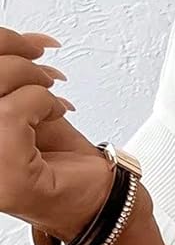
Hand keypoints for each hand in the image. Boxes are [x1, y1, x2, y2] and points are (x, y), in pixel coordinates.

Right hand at [0, 27, 116, 241]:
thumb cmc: (62, 166)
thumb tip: (29, 42)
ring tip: (51, 101)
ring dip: (34, 81)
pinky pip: (14, 111)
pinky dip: (44, 103)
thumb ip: (16, 80)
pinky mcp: (2, 166)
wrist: (95, 203)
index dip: (5, 42)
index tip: (33, 44)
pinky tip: (53, 115)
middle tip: (46, 75)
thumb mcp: (29, 110)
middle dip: (20, 60)